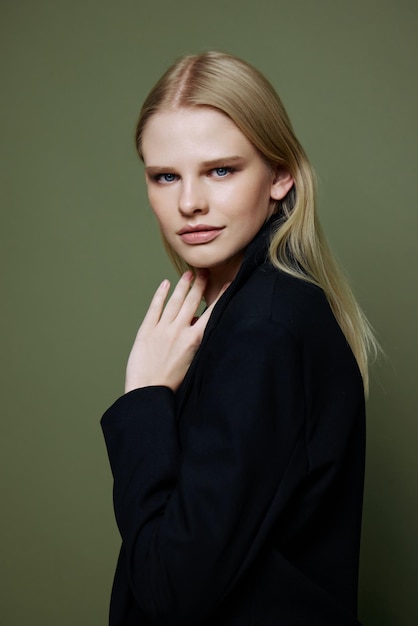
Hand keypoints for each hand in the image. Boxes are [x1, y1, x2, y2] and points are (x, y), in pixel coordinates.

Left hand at [125, 271, 226, 392]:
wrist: (148, 392)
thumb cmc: (172, 383)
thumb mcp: (192, 361)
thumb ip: (196, 341)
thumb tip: (196, 323)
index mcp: (195, 340)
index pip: (211, 312)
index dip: (220, 296)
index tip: (227, 284)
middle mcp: (179, 330)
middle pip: (192, 301)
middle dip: (200, 284)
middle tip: (204, 272)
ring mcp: (162, 329)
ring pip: (174, 302)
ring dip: (183, 286)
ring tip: (188, 274)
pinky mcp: (146, 330)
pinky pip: (155, 308)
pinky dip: (160, 294)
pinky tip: (165, 284)